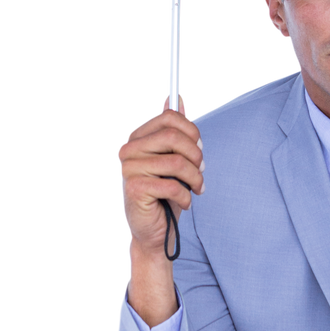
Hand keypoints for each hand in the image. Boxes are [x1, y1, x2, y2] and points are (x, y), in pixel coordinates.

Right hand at [116, 94, 204, 255]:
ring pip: (176, 162)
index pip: (168, 117)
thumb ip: (175, 132)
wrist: (153, 232)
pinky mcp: (135, 189)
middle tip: (201, 171)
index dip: (191, 131)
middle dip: (196, 156)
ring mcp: (129, 168)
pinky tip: (185, 203)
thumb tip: (179, 98)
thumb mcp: (174, 160)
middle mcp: (128, 150)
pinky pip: (173, 186)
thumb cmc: (165, 195)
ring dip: (195, 178)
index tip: (199, 148)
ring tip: (197, 188)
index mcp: (138, 138)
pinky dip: (186, 197)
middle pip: (173, 136)